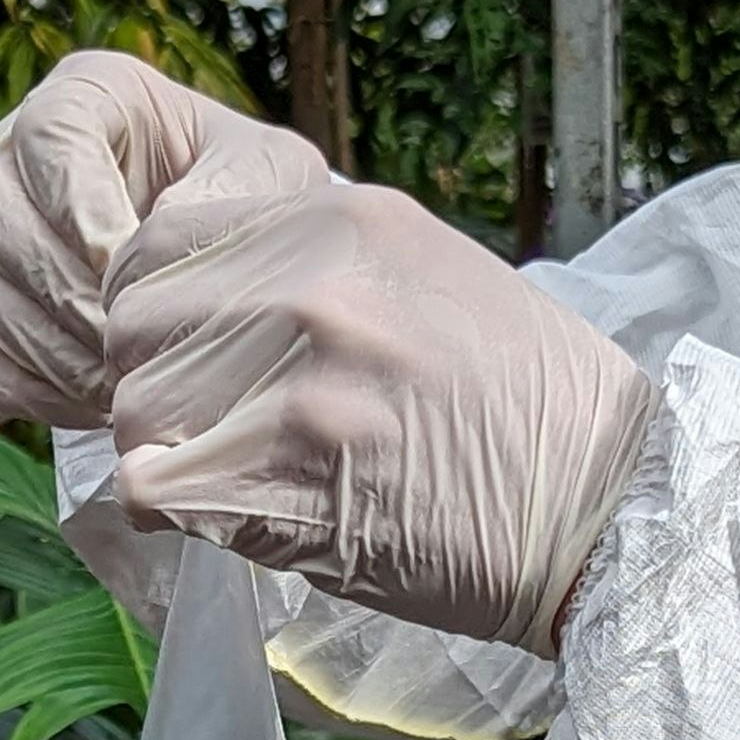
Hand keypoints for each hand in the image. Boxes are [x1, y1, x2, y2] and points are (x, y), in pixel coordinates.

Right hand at [0, 51, 324, 429]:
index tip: (126, 266)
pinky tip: (96, 403)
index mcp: (86, 95)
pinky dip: (24, 387)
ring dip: (50, 348)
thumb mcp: (267, 174)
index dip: (80, 206)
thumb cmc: (248, 197)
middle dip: (68, 294)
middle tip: (132, 349)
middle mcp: (12, 154)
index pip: (50, 134)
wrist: (231, 258)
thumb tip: (142, 250)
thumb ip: (226, 191)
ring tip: (125, 386)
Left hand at [101, 175, 655, 656]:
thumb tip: (208, 292)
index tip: (190, 356)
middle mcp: (308, 280)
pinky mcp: (287, 473)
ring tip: (234, 479)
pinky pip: (151, 488)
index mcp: (339, 217)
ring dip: (166, 454)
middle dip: (154, 382)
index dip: (156, 308)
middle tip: (209, 430)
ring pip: (135, 408)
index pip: (158, 239)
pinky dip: (170, 516)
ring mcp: (296, 375)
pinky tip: (226, 521)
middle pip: (131, 324)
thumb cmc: (524, 407)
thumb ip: (314, 267)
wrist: (608, 503)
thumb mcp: (426, 277)